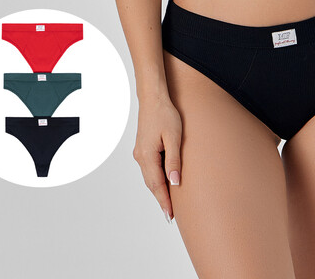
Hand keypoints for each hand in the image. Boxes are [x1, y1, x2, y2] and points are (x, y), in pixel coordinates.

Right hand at [133, 92, 182, 222]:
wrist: (153, 98)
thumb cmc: (165, 114)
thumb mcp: (174, 137)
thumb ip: (174, 161)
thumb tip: (174, 182)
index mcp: (147, 156)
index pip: (156, 185)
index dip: (164, 201)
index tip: (170, 216)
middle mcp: (140, 156)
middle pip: (151, 183)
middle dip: (161, 198)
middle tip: (170, 215)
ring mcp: (139, 152)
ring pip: (149, 176)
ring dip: (158, 189)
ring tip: (168, 202)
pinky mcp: (142, 148)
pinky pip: (148, 168)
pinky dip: (155, 178)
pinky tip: (163, 181)